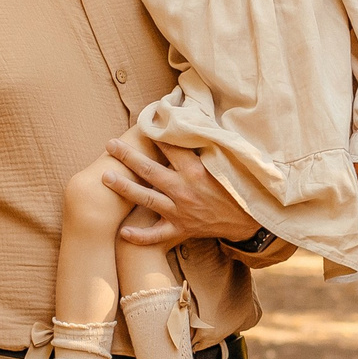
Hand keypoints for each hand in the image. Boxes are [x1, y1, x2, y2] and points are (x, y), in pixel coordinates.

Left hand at [106, 136, 263, 247]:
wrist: (252, 221)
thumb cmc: (240, 187)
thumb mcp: (227, 163)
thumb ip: (208, 146)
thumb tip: (193, 124)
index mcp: (196, 171)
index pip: (170, 147)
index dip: (154, 134)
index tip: (141, 122)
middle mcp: (184, 190)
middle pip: (149, 170)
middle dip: (127, 156)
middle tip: (110, 145)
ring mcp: (180, 211)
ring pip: (146, 199)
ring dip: (124, 188)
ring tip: (105, 177)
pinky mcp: (181, 229)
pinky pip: (157, 235)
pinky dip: (140, 235)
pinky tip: (123, 231)